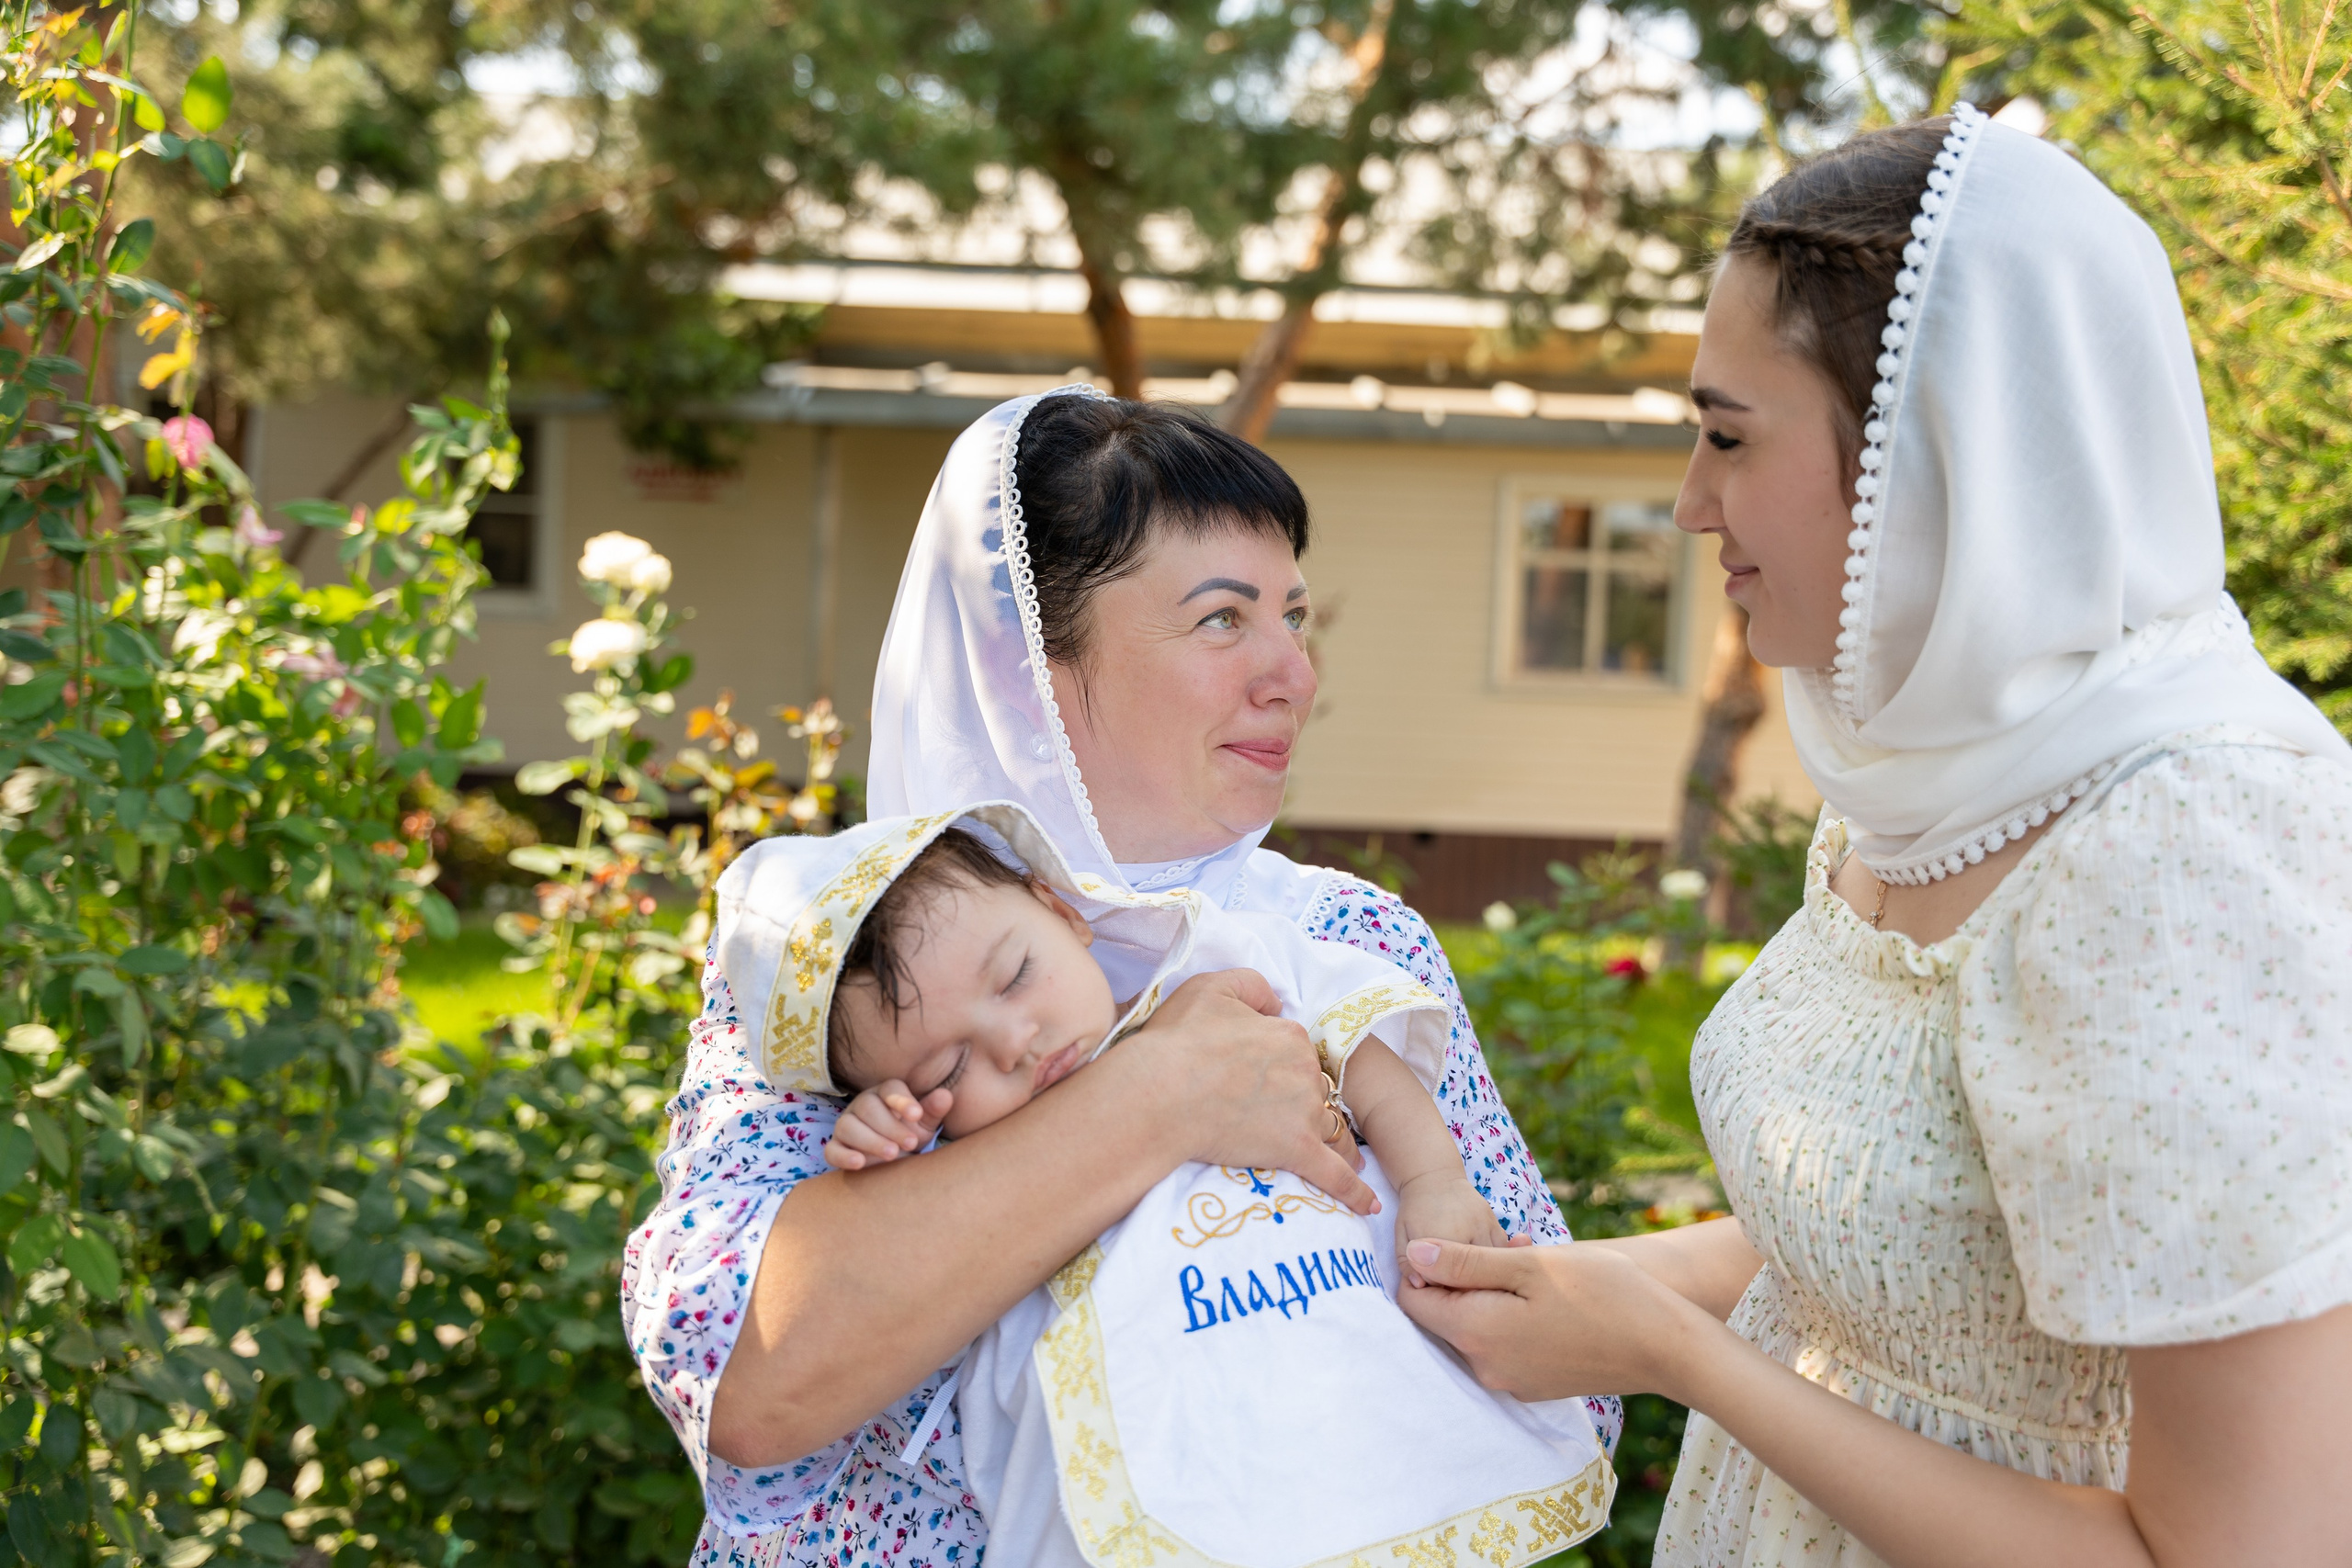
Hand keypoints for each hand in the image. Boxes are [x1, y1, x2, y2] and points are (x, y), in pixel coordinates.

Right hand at [822, 1080, 951, 1170]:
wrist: (896, 1160)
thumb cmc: (910, 1134)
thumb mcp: (926, 1124)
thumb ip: (933, 1110)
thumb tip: (945, 1095)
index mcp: (886, 1093)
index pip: (890, 1089)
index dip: (903, 1100)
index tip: (917, 1115)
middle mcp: (863, 1105)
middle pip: (868, 1107)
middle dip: (890, 1126)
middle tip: (911, 1143)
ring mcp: (846, 1125)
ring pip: (848, 1126)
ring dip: (870, 1140)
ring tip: (892, 1155)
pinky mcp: (837, 1147)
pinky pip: (832, 1149)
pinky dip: (843, 1156)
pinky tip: (860, 1163)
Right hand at [1122, 968, 1376, 1216]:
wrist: (1159, 1093)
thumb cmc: (1178, 1042)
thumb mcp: (1211, 988)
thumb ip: (1252, 986)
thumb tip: (1275, 1004)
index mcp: (1289, 1035)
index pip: (1297, 1049)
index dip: (1280, 1063)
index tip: (1262, 1076)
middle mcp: (1305, 1072)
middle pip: (1315, 1088)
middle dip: (1304, 1101)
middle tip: (1284, 1117)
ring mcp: (1304, 1113)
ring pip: (1332, 1127)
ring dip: (1340, 1141)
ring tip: (1348, 1158)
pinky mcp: (1296, 1151)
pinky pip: (1334, 1174)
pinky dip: (1354, 1191)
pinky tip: (1368, 1206)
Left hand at [1393, 1172, 1506, 1284]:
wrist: (1436, 1178)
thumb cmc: (1414, 1211)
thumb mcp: (1401, 1237)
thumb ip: (1406, 1265)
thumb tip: (1419, 1287)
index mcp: (1435, 1237)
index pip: (1439, 1281)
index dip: (1433, 1287)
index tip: (1431, 1285)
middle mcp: (1463, 1233)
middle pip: (1468, 1279)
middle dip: (1459, 1287)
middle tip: (1450, 1286)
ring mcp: (1483, 1228)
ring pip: (1490, 1269)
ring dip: (1480, 1279)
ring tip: (1469, 1281)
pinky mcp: (1496, 1224)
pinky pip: (1502, 1255)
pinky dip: (1496, 1266)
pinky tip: (1485, 1269)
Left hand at [1395, 1236, 1718, 1403]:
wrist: (1665, 1346)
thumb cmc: (1601, 1292)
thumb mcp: (1527, 1264)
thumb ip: (1464, 1263)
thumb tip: (1411, 1255)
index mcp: (1476, 1335)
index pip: (1414, 1302)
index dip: (1426, 1266)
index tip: (1461, 1244)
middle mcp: (1485, 1369)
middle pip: (1446, 1317)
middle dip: (1465, 1279)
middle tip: (1509, 1250)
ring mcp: (1512, 1383)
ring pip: (1478, 1329)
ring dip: (1492, 1297)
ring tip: (1534, 1267)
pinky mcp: (1535, 1386)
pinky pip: (1505, 1347)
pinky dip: (1513, 1319)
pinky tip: (1550, 1296)